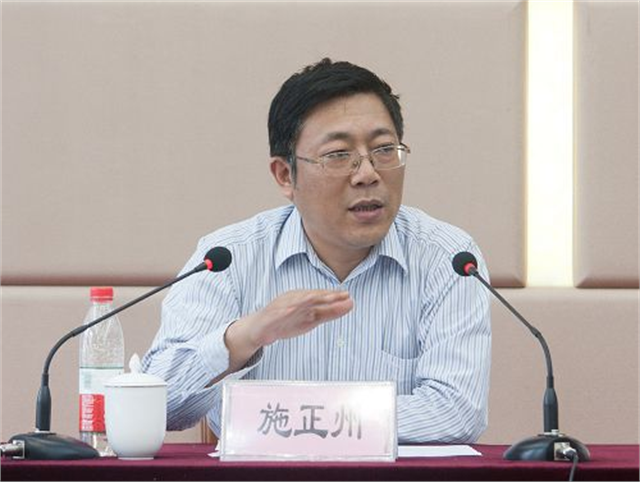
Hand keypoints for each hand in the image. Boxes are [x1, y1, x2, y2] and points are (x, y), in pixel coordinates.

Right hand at [224, 290, 352, 370]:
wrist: (259, 329)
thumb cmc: (287, 321)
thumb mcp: (312, 319)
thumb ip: (330, 312)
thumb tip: (351, 304)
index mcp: (304, 299)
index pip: (320, 296)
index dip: (333, 296)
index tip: (347, 295)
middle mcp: (293, 299)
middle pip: (310, 297)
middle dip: (324, 296)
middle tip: (338, 295)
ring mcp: (281, 306)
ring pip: (295, 302)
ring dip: (307, 299)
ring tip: (318, 298)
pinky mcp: (271, 315)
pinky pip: (278, 312)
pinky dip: (285, 310)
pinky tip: (292, 309)